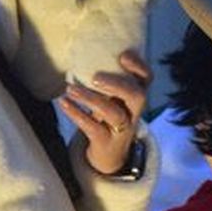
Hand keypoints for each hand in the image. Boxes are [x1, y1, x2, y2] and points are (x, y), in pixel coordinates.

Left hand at [59, 49, 151, 174]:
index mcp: (135, 97)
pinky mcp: (106, 142)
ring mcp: (122, 129)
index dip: (139, 66)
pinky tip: (64, 103)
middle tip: (95, 77)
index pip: (147, 79)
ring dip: (91, 99)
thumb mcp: (113, 99)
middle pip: (138, 96)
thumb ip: (107, 80)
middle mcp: (133, 112)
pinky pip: (94, 129)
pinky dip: (77, 115)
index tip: (123, 55)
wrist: (108, 156)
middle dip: (118, 84)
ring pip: (114, 114)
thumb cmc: (108, 119)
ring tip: (70, 89)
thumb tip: (82, 53)